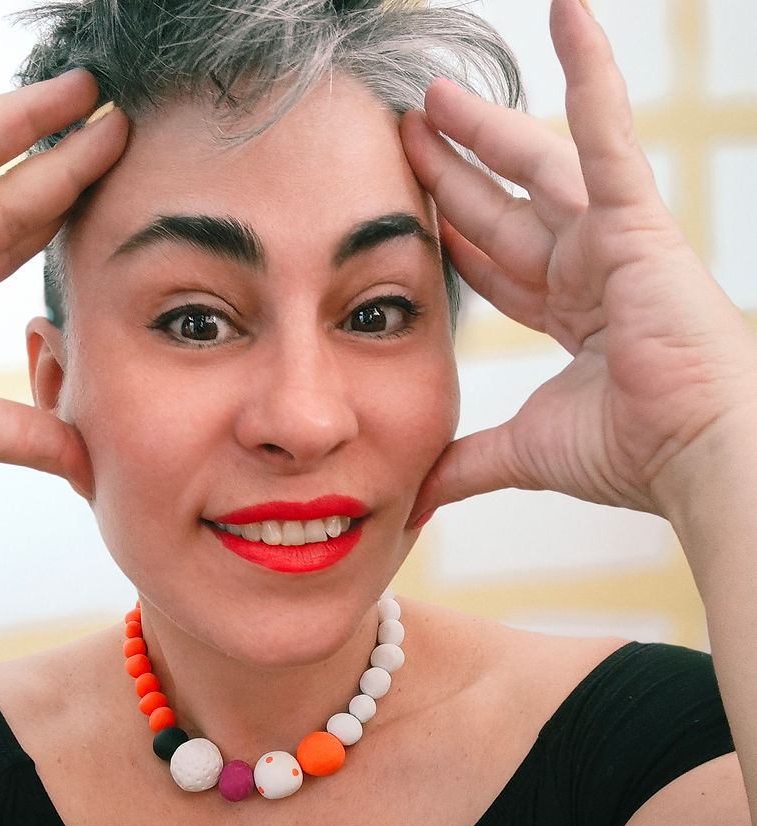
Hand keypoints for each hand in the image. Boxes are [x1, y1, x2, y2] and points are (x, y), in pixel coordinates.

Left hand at [401, 0, 756, 524]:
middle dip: (454, 172)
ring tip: (437, 92)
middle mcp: (587, 272)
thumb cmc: (632, 455)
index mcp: (568, 318)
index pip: (495, 267)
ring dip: (488, 128)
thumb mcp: (524, 452)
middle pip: (504, 209)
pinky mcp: (636, 217)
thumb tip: (413, 502)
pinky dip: (590, 71)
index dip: (452, 236)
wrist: (691, 453)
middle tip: (408, 131)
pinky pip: (606, 131)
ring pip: (539, 165)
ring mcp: (611, 240)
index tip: (407, 208)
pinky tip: (569, 12)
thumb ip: (466, 464)